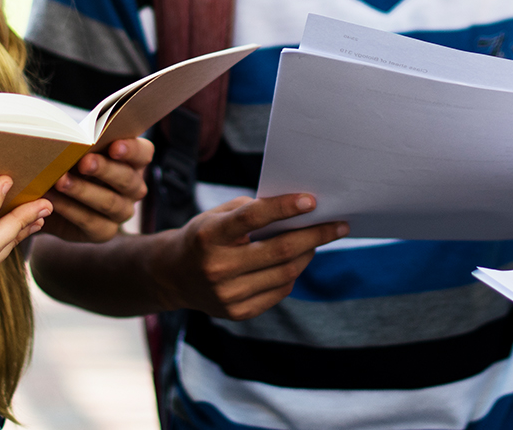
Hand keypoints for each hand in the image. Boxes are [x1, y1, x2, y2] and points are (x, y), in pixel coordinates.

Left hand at [43, 137, 153, 243]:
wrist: (50, 196)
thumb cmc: (69, 163)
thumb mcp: (76, 150)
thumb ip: (82, 144)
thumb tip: (72, 139)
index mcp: (134, 161)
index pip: (143, 153)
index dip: (131, 149)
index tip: (114, 146)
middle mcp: (134, 188)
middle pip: (127, 179)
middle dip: (104, 169)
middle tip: (84, 162)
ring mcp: (122, 211)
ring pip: (110, 202)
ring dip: (84, 191)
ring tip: (60, 181)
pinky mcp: (104, 231)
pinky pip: (92, 222)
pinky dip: (70, 209)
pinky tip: (53, 199)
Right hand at [152, 193, 346, 319]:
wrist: (173, 276)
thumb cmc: (204, 236)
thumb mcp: (218, 216)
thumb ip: (252, 211)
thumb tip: (298, 211)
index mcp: (210, 236)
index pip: (253, 217)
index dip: (285, 207)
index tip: (312, 200)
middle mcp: (218, 267)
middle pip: (279, 250)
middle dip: (315, 235)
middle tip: (339, 224)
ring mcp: (228, 294)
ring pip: (285, 273)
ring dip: (308, 254)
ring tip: (317, 241)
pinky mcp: (237, 312)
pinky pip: (279, 292)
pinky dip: (292, 274)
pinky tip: (295, 261)